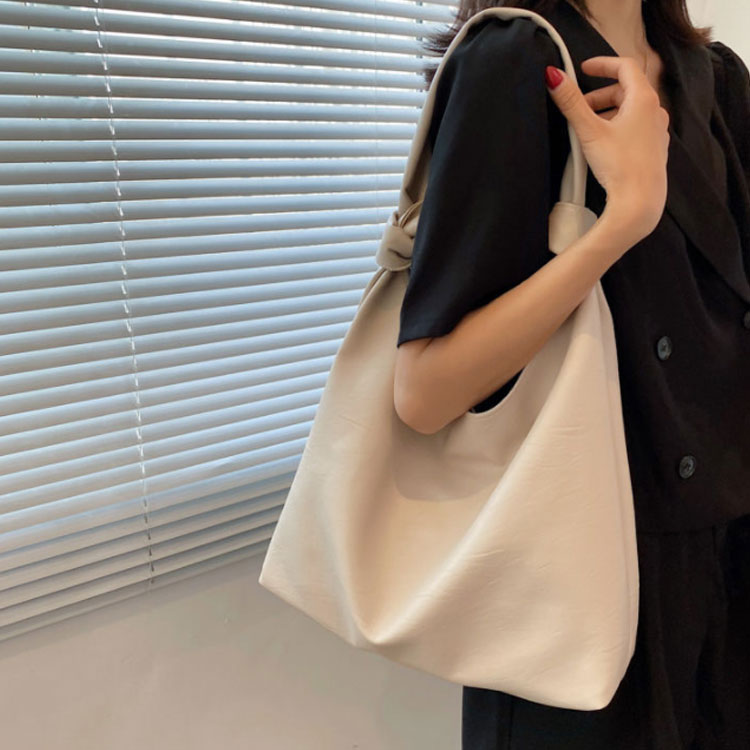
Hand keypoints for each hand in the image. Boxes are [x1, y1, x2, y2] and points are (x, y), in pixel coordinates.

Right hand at [545, 57, 669, 244]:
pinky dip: (619, 125)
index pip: (625, 67)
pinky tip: (605, 143)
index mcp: (643, 99)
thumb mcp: (589, 131)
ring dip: (609, 110)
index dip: (603, 64)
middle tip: (580, 105)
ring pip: (631, 109)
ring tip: (589, 126)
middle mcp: (655, 111)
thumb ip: (570, 102)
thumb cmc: (618, 165)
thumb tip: (553, 75)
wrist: (639, 201)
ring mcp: (657, 130)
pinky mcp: (654, 148)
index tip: (584, 69)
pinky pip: (636, 126)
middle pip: (627, 90)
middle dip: (601, 94)